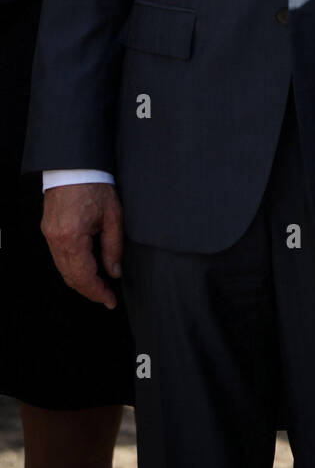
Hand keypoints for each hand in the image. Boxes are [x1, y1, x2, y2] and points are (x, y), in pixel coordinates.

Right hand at [41, 183, 122, 307]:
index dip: (98, 292)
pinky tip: (86, 270)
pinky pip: (59, 258)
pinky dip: (72, 269)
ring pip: (63, 270)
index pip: (84, 276)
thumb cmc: (96, 186)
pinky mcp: (48, 231)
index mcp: (72, 237)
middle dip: (89, 291)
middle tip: (106, 297)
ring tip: (99, 287)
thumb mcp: (113, 216)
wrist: (75, 166)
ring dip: (80, 282)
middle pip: (71, 277)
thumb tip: (114, 272)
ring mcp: (49, 235)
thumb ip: (113, 247)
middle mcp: (56, 239)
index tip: (110, 301)